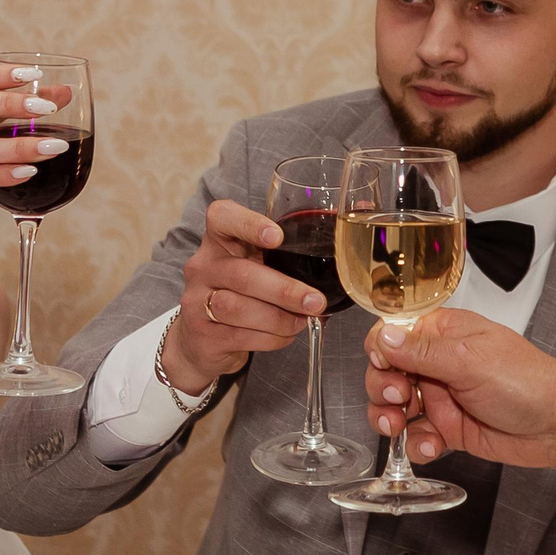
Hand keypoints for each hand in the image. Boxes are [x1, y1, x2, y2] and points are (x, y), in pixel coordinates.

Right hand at [161, 198, 330, 392]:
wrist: (204, 339)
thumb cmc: (244, 290)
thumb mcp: (258, 262)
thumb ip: (290, 249)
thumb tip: (358, 215)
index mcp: (219, 239)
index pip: (222, 217)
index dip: (249, 223)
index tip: (277, 236)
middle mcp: (203, 266)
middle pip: (242, 275)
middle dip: (284, 290)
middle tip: (315, 301)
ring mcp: (197, 301)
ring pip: (239, 308)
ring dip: (280, 318)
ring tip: (303, 320)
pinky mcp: (202, 334)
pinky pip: (241, 335)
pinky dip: (272, 338)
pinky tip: (287, 335)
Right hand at [363, 308, 555, 468]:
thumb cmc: (528, 382)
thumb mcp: (470, 361)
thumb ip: (423, 352)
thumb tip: (384, 337)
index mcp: (446, 333)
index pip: (395, 333)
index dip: (382, 350)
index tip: (384, 365)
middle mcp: (440, 363)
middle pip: (387, 371)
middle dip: (382, 387)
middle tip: (398, 398)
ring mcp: (443, 397)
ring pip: (396, 407)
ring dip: (389, 418)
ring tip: (398, 427)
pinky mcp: (449, 429)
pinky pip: (417, 436)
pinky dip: (416, 443)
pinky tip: (430, 445)